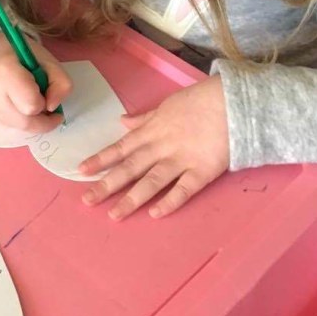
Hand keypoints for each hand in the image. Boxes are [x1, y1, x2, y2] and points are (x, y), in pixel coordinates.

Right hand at [0, 31, 71, 132]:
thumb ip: (60, 82)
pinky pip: (14, 128)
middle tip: (48, 103)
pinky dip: (24, 121)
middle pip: (26, 122)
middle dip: (43, 117)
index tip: (46, 90)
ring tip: (34, 100)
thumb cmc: (22, 55)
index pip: (31, 104)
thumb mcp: (49, 61)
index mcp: (6, 72)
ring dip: (35, 120)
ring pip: (21, 128)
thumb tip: (53, 107)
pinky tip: (23, 105)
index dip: (45, 101)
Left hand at [79, 76, 229, 219]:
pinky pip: (184, 189)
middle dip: (107, 184)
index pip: (121, 147)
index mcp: (153, 130)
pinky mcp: (203, 170)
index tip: (81, 170)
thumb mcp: (168, 104)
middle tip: (87, 200)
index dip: (101, 159)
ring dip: (132, 199)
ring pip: (152, 181)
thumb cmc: (202, 100)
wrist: (235, 102)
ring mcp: (182, 159)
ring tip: (114, 215)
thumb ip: (145, 118)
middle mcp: (162, 146)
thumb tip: (122, 122)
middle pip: (130, 167)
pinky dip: (170, 201)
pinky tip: (154, 214)